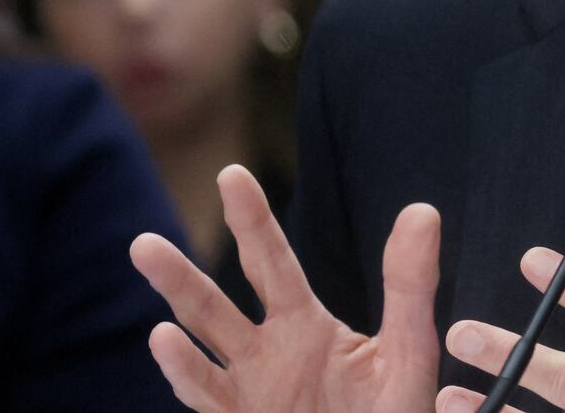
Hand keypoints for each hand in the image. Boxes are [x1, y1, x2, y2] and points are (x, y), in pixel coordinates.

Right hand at [130, 164, 441, 411]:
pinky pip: (208, 397)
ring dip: (170, 315)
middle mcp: (268, 352)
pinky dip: (185, 370)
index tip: (231, 174)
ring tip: (144, 290)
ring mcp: (250, 391)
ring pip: (200, 346)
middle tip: (142, 242)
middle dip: (180, 275)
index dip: (252, 219)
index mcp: (304, 325)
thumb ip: (410, 285)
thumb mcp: (410, 348)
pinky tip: (166, 338)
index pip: (271, 262)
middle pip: (215, 304)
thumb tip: (422, 212)